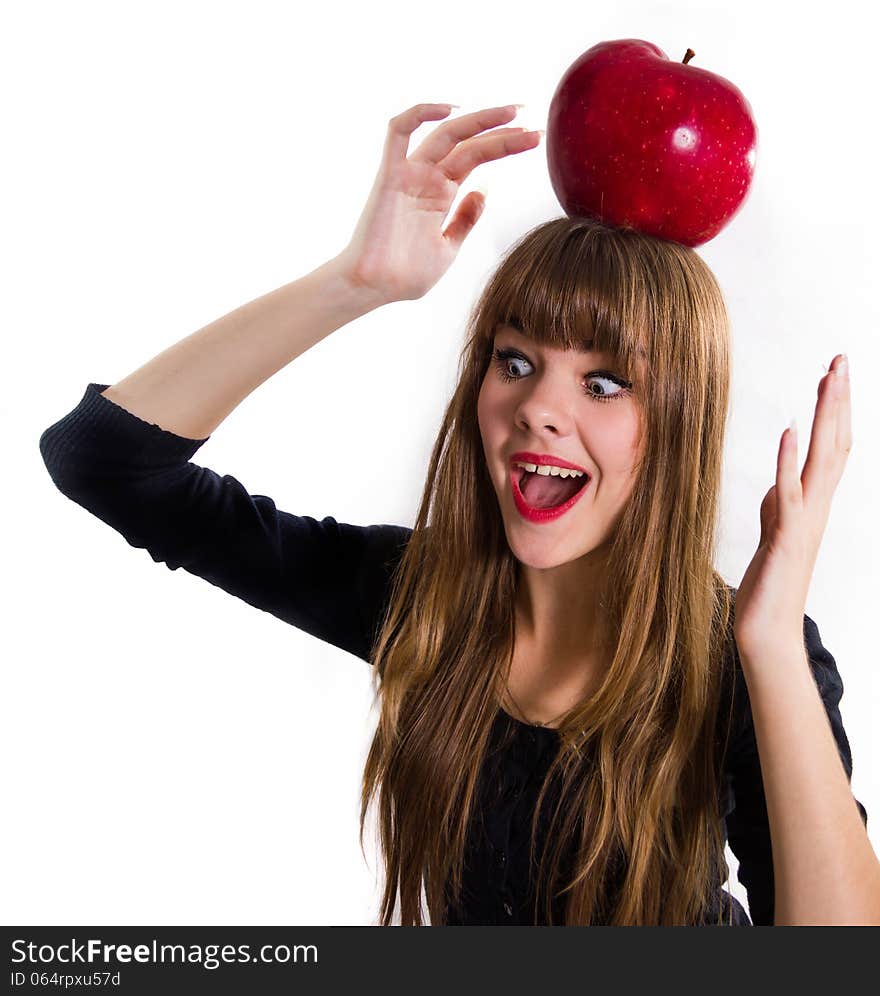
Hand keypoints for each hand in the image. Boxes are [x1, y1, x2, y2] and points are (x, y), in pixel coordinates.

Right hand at [337, 103, 541, 303]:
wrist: (374, 289)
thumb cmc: (404, 276)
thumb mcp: (447, 248)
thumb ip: (465, 220)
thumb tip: (483, 192)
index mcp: (441, 194)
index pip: (477, 157)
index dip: (505, 145)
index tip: (533, 138)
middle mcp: (427, 179)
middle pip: (468, 143)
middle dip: (501, 130)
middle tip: (531, 122)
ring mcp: (409, 175)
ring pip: (445, 134)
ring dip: (478, 121)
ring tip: (511, 113)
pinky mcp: (389, 176)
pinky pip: (398, 132)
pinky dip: (420, 114)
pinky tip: (450, 109)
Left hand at [733, 354, 851, 662]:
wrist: (767, 631)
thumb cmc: (771, 584)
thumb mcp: (774, 533)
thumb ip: (780, 505)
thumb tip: (781, 483)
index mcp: (814, 504)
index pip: (832, 447)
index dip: (834, 409)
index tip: (833, 371)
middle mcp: (817, 507)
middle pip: (836, 444)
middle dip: (838, 400)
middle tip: (841, 358)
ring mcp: (805, 522)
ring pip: (822, 461)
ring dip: (825, 419)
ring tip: (827, 379)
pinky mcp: (787, 538)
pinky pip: (791, 494)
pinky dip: (791, 461)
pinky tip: (791, 431)